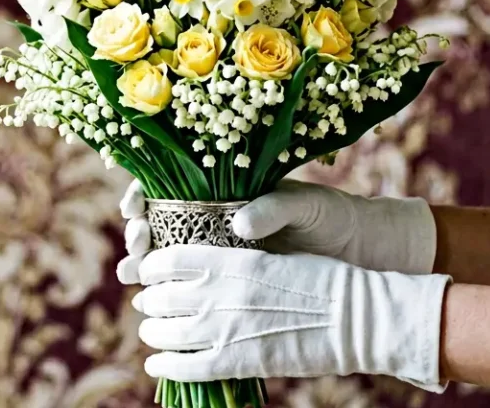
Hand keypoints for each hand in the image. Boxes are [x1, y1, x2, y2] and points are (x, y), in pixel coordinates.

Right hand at [117, 179, 437, 282]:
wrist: (361, 253)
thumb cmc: (333, 218)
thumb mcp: (306, 207)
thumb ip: (272, 208)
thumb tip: (238, 221)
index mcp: (227, 193)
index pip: (171, 187)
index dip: (143, 195)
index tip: (133, 207)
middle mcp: (215, 221)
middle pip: (159, 223)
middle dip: (137, 234)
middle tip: (134, 246)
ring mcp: (220, 252)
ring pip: (166, 256)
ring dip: (141, 265)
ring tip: (128, 275)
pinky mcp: (230, 282)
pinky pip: (190, 286)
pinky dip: (165, 292)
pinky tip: (147, 301)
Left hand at [133, 245, 450, 389]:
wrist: (357, 317)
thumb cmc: (324, 280)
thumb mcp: (272, 255)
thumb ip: (232, 260)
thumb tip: (204, 264)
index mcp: (230, 258)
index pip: (168, 259)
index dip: (151, 266)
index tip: (149, 270)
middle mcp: (220, 291)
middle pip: (160, 296)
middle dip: (149, 301)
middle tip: (148, 303)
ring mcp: (225, 327)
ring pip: (165, 332)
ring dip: (152, 333)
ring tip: (151, 333)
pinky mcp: (236, 361)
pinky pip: (184, 367)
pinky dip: (165, 366)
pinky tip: (157, 363)